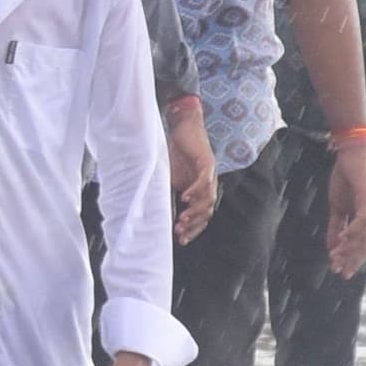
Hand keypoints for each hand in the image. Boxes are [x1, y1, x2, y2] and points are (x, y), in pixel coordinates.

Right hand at [163, 100, 217, 244]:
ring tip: (182, 219)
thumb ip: (166, 194)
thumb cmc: (173, 151)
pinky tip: (185, 198)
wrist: (181, 125)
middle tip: (180, 233)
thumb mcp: (167, 177)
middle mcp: (206, 185)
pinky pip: (204, 181)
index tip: (181, 240)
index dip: (193, 230)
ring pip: (208, 200)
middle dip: (194, 225)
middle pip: (207, 212)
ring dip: (195, 212)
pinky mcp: (207, 162)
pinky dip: (195, 191)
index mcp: (198, 190)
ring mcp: (209, 175)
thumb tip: (157, 214)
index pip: (201, 217)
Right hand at [325, 142, 365, 277]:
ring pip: (364, 236)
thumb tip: (332, 246)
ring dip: (349, 249)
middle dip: (352, 260)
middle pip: (365, 245)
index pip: (361, 246)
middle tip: (340, 272)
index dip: (351, 260)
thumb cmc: (345, 179)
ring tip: (336, 257)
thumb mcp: (337, 207)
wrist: (350, 155)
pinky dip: (353, 231)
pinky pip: (362, 219)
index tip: (339, 272)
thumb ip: (335, 227)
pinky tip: (343, 240)